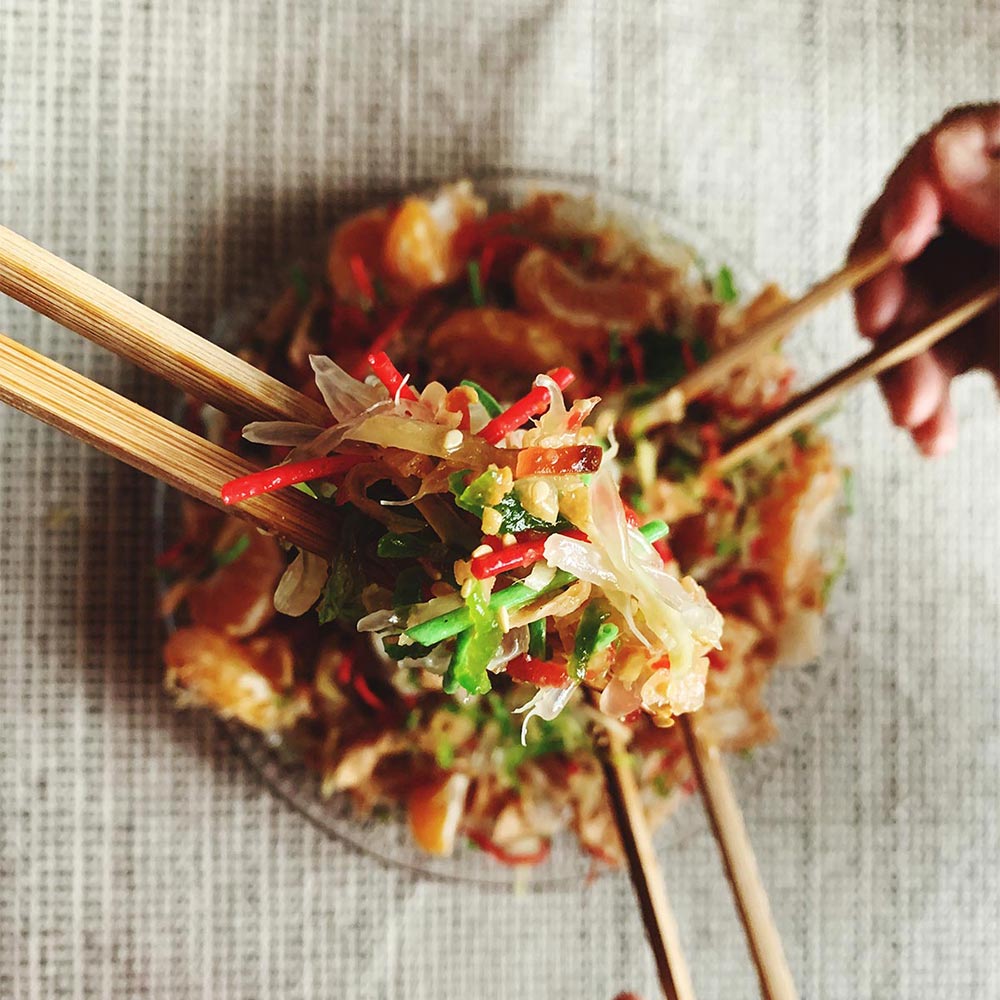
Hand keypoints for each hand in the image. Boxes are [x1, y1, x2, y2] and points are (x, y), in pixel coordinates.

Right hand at [851, 103, 999, 455]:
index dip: (920, 184)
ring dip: (902, 363)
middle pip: (924, 232)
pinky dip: (924, 398)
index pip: (972, 142)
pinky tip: (931, 434)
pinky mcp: (993, 346)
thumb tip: (948, 152)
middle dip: (895, 293)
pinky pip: (935, 359)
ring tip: (917, 417)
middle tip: (880, 333)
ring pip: (916, 305)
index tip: (902, 240)